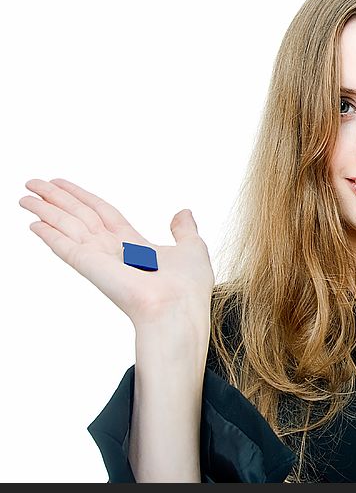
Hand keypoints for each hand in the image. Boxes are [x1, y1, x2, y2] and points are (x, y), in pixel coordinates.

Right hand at [20, 178, 214, 327]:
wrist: (178, 309)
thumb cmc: (188, 288)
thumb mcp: (192, 249)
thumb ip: (184, 230)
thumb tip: (184, 213)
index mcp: (135, 245)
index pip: (103, 213)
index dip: (82, 197)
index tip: (62, 184)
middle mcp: (114, 251)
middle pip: (79, 216)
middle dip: (57, 198)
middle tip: (33, 183)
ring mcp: (100, 259)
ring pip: (68, 226)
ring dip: (46, 210)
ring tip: (25, 195)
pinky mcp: (90, 266)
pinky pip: (64, 246)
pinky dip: (49, 234)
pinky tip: (34, 222)